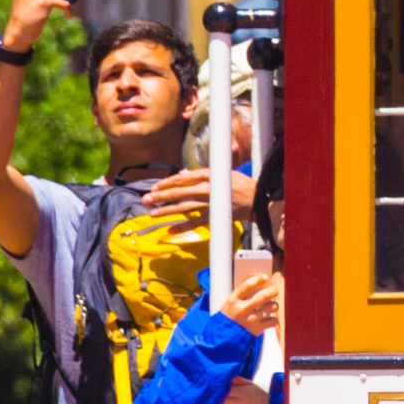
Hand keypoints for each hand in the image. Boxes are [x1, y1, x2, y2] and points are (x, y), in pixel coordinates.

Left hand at [139, 168, 255, 221]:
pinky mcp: (213, 217)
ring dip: (166, 211)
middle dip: (160, 196)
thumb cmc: (242, 185)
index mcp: (209, 177)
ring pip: (183, 208)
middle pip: (178, 193)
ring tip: (152, 214)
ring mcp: (209, 205)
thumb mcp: (224, 173)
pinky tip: (169, 230)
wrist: (258, 200)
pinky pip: (195, 223)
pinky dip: (182, 227)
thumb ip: (203, 174)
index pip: (182, 179)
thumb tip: (183, 174)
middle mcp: (206, 190)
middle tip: (145, 199)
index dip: (167, 182)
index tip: (155, 186)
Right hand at [222, 268, 281, 333]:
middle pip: (263, 295)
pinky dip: (273, 319)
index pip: (247, 285)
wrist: (223, 338)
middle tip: (274, 291)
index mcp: (233, 301)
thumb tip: (255, 277)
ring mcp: (251, 319)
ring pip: (271, 307)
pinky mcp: (258, 329)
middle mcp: (242, 309)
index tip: (265, 278)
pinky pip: (273, 320)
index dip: (258, 279)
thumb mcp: (229, 304)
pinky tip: (268, 319)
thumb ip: (241, 293)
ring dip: (273, 305)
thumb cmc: (228, 318)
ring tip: (270, 307)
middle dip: (272, 291)